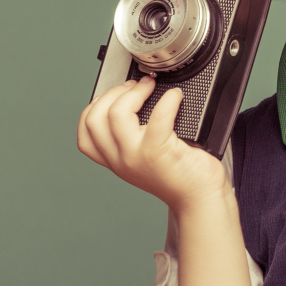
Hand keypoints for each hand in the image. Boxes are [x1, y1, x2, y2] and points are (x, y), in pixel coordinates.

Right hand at [77, 76, 229, 211]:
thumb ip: (131, 138)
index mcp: (114, 160)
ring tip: (151, 87)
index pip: (86, 132)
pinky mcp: (158, 152)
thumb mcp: (143, 159)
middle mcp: (120, 160)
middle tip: (136, 86)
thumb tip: (133, 98)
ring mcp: (137, 156)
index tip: (114, 95)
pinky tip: (175, 97)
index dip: (95, 106)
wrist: (199, 199)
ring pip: (117, 113)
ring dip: (135, 91)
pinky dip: (168, 100)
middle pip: (95, 118)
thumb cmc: (179, 175)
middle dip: (114, 92)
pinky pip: (158, 116)